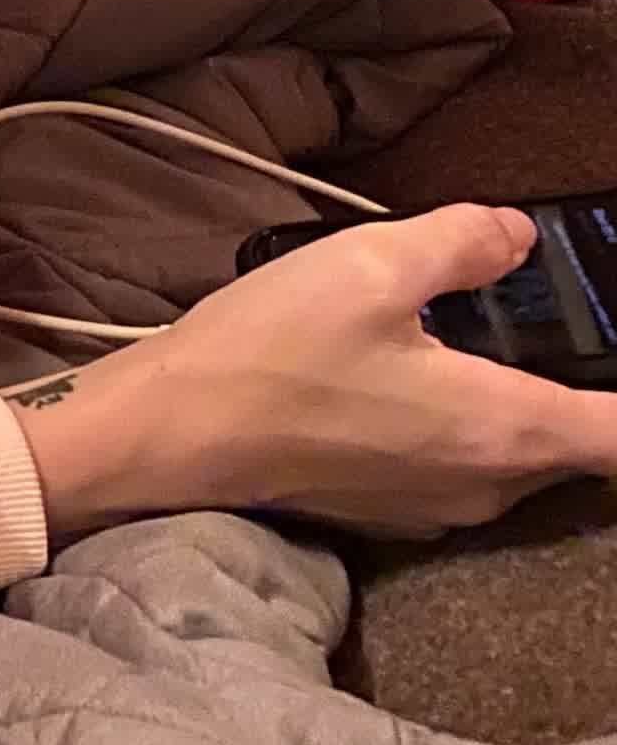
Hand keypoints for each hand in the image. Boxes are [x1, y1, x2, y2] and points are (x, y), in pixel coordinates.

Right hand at [15, 205, 616, 539]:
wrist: (171, 432)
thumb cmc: (269, 354)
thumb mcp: (371, 264)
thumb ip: (464, 241)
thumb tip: (515, 235)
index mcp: (504, 427)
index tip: (613, 348)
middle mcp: (489, 485)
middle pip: (581, 443)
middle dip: (581, 390)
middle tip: (550, 322)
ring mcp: (441, 507)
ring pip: (523, 453)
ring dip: (522, 404)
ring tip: (479, 339)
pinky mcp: (396, 509)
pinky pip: (468, 465)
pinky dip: (469, 424)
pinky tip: (417, 373)